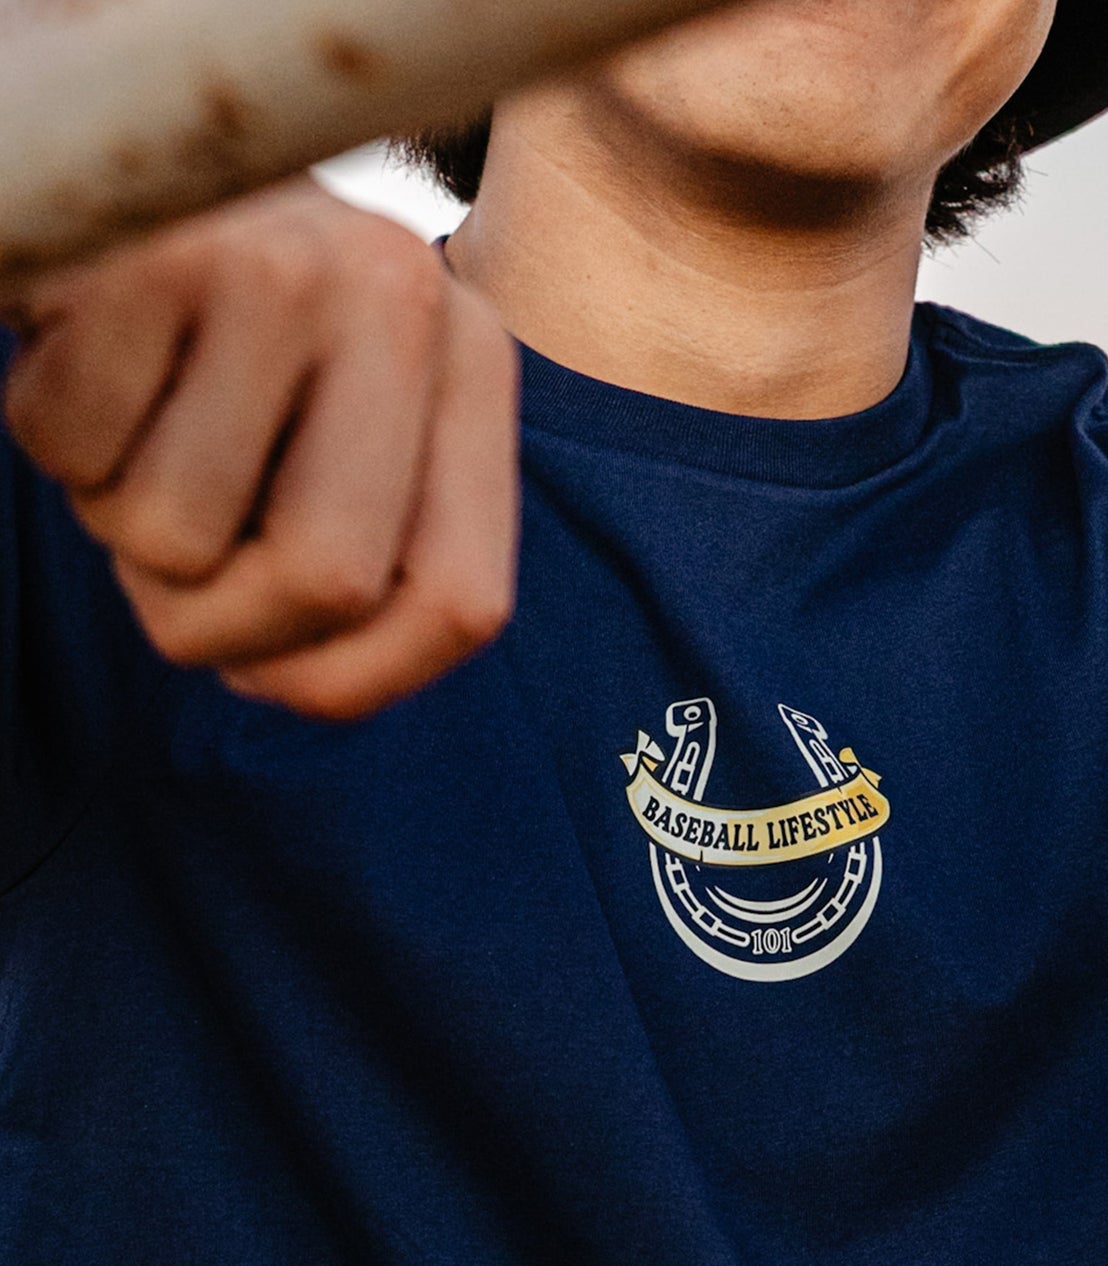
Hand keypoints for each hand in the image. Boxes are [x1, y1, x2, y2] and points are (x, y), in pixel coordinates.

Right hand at [4, 176, 518, 720]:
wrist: (126, 158)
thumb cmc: (237, 339)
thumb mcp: (342, 427)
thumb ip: (368, 546)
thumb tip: (303, 684)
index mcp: (473, 365)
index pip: (462, 606)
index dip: (355, 683)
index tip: (278, 678)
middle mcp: (406, 302)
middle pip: (328, 582)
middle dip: (222, 628)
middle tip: (173, 574)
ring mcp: (283, 268)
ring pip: (178, 535)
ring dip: (121, 524)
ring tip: (137, 435)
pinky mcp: (149, 252)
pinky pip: (73, 452)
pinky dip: (55, 445)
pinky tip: (85, 363)